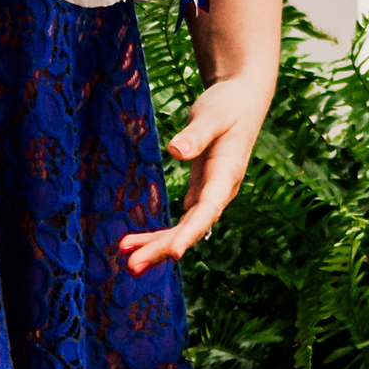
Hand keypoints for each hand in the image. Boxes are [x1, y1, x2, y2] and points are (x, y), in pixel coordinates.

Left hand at [119, 72, 273, 273]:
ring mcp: (211, 195)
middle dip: (163, 248)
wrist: (241, 102)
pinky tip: (132, 244)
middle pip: (192, 227)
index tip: (173, 252)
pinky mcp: (200, 193)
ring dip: (156, 246)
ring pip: (184, 228)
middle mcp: (221, 191)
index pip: (209, 209)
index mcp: (228, 173)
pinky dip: (157, 233)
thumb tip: (178, 152)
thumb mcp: (213, 115)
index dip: (191, 232)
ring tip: (126, 260)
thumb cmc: (228, 105)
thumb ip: (197, 134)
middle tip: (132, 266)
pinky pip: (179, 221)